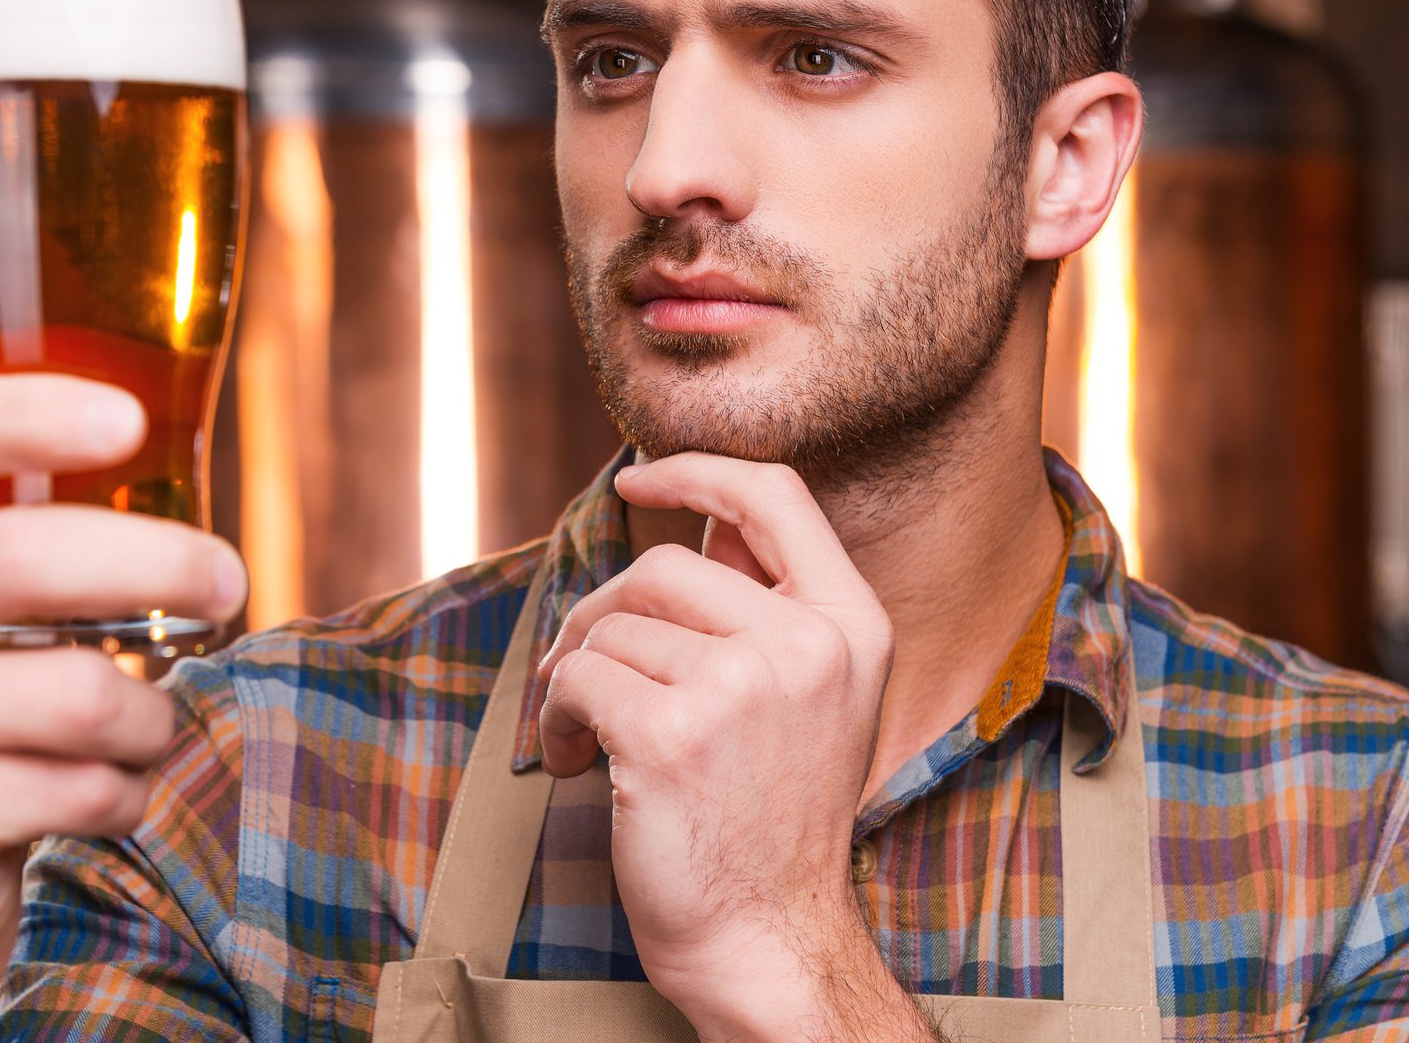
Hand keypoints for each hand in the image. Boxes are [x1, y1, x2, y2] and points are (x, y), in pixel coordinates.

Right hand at [0, 376, 245, 1041]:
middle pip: (21, 554)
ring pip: (75, 689)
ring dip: (147, 714)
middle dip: (160, 564)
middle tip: (226, 582)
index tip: (129, 421)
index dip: (27, 413)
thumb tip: (175, 445)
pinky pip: (79, 784)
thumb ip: (13, 515)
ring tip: (139, 725)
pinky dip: (124, 793)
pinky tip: (103, 793)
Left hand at [537, 454, 917, 1041]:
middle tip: (587, 678)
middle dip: (604, 616)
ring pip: (611, 626)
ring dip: (575, 680)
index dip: (696, 469)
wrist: (768, 939)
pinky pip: (579, 679)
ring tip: (587, 739)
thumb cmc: (771, 819)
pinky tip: (573, 764)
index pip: (775, 495)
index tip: (636, 478)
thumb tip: (698, 517)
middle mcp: (807, 645)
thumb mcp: (810, 698)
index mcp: (852, 625)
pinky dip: (556, 719)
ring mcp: (742, 687)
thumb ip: (765, 606)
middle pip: (663, 566)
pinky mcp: (672, 734)